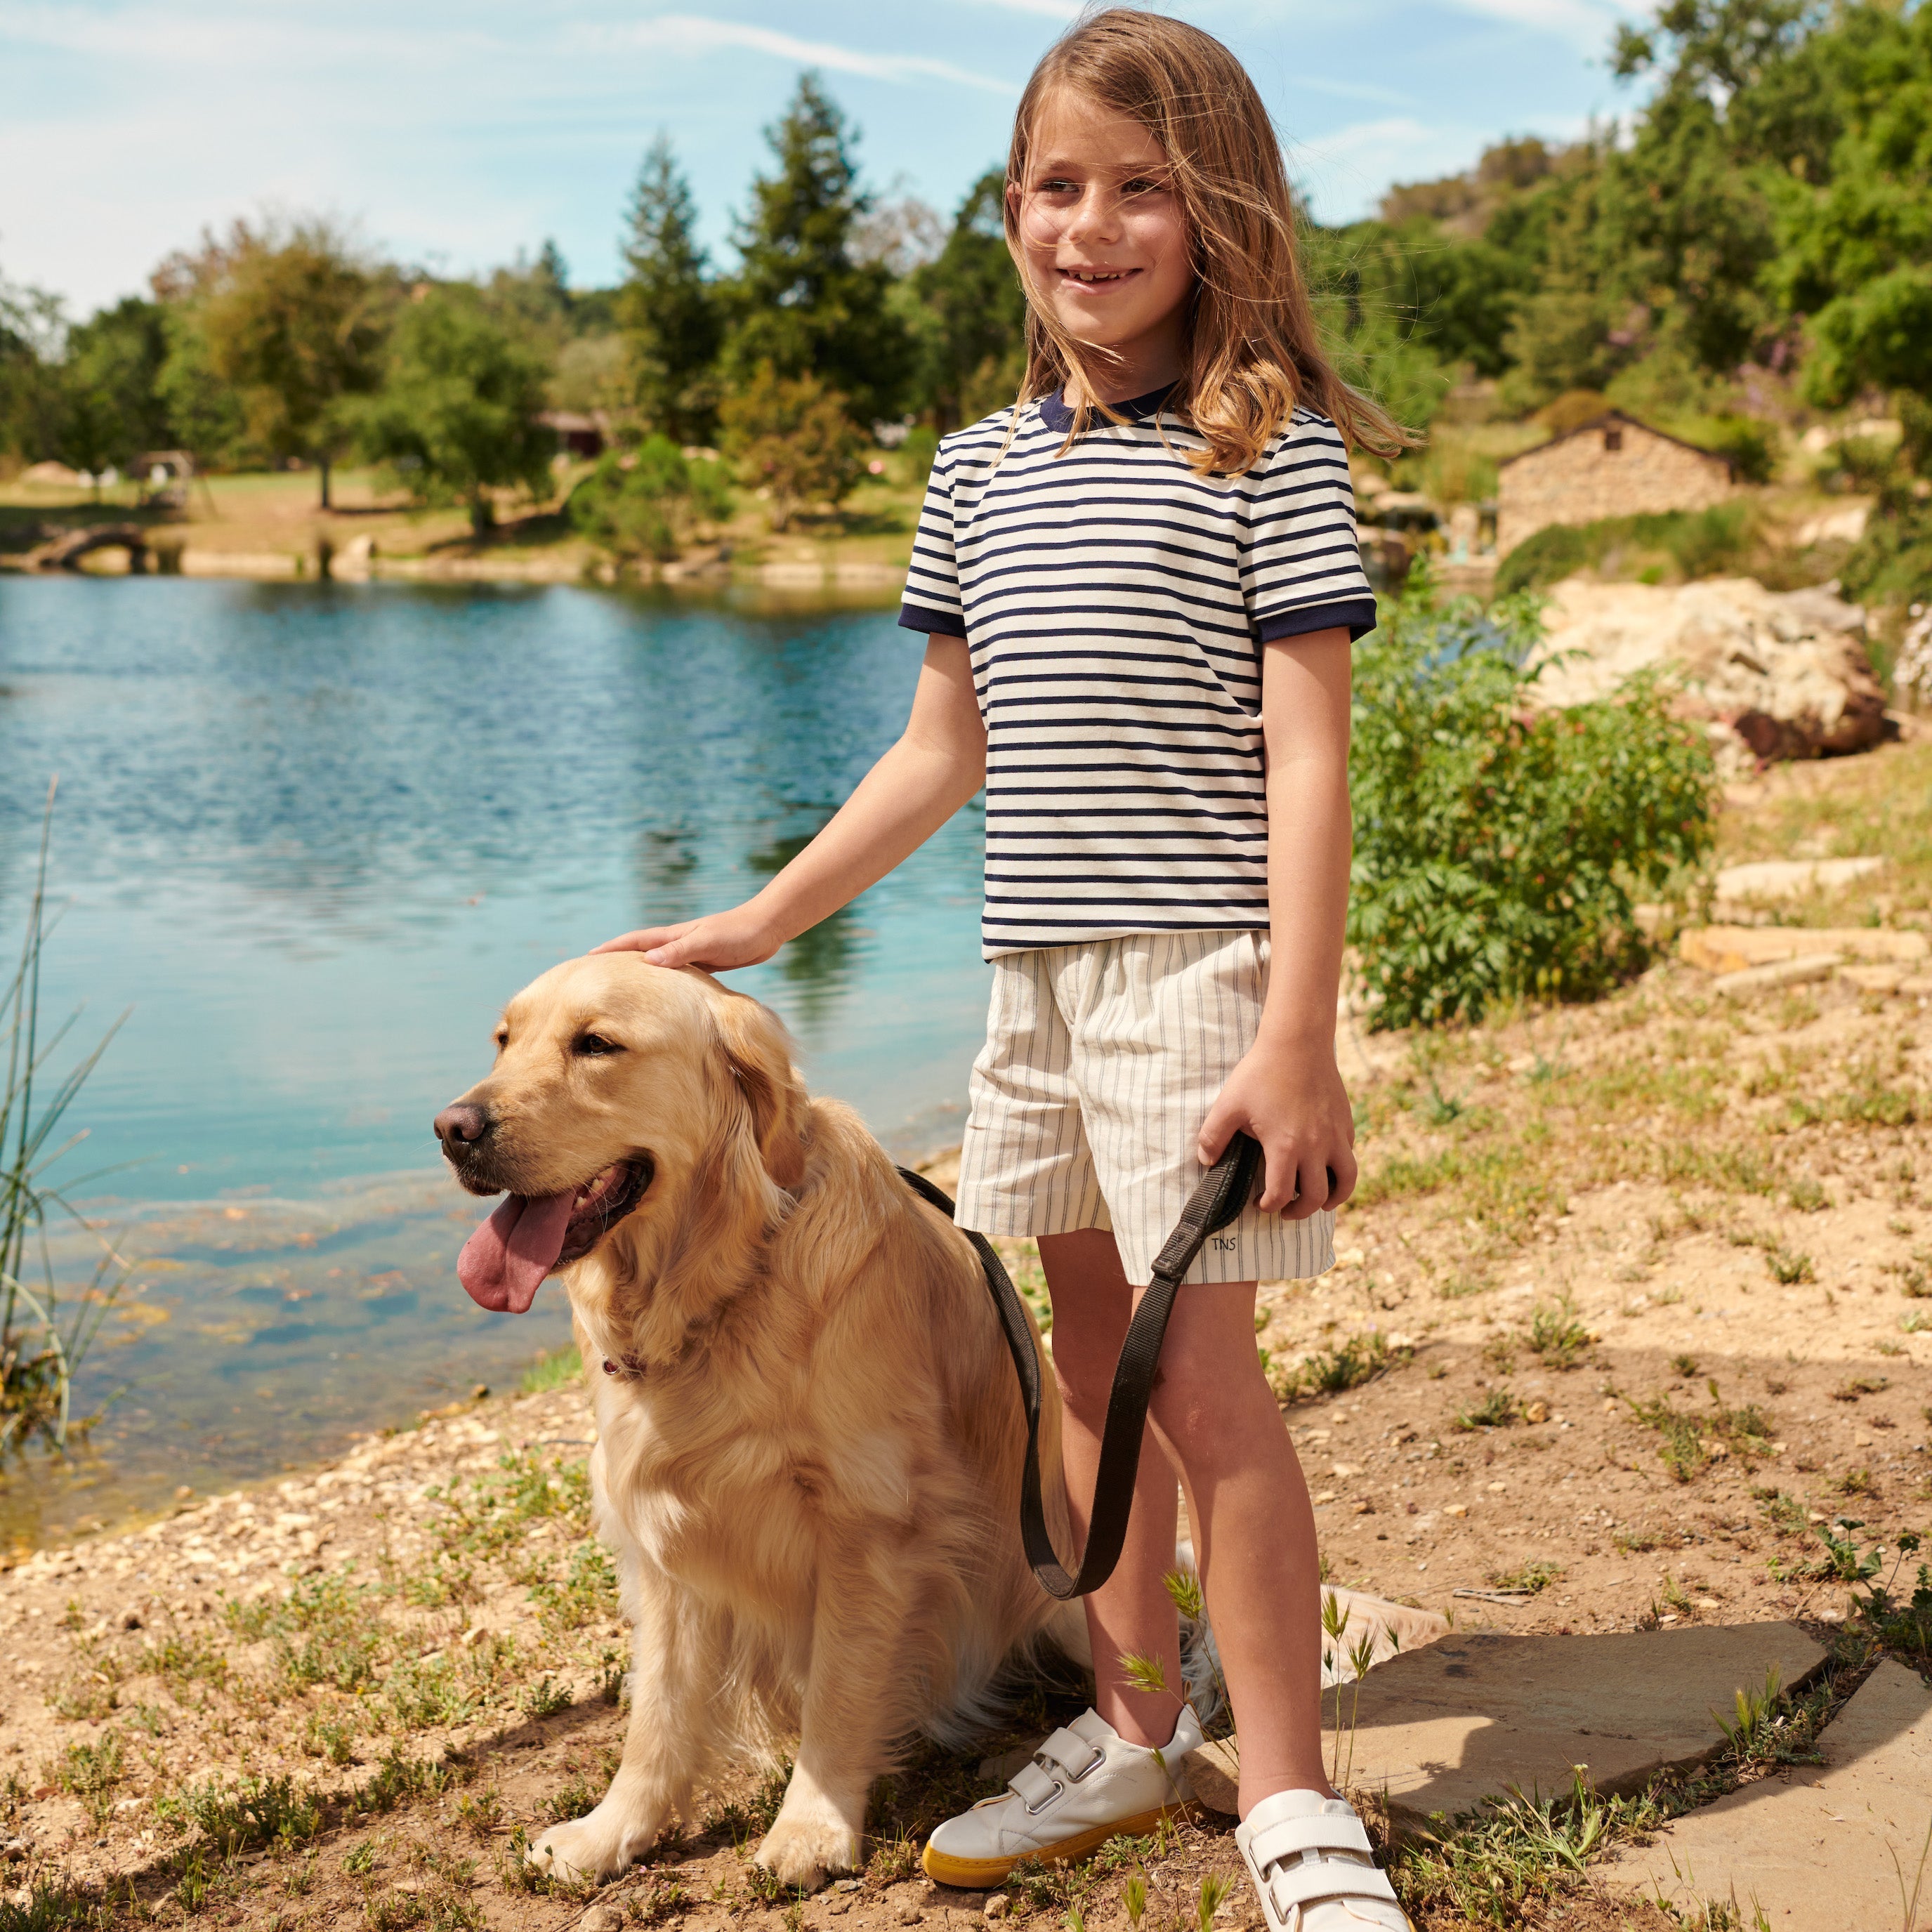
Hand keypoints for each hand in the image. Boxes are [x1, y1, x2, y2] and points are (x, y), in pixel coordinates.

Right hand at [591, 904, 779, 970]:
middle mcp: (678, 943)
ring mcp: (690, 952)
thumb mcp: (707, 943)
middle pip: (641, 951)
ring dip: (639, 971)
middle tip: (597, 973)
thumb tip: (648, 962)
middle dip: (619, 960)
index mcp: (673, 936)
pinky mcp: (704, 962)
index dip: (612, 949)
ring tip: (622, 985)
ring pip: (657, 963)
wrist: (767, 928)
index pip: (635, 942)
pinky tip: (662, 992)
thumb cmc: (737, 933)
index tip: (588, 957)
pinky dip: (663, 980)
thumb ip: (679, 952)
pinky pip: (676, 973)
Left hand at [1196, 1037, 1356, 1219]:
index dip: (1269, 1207)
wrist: (1297, 1043)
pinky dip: (1340, 1168)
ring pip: (1346, 1181)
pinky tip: (1325, 1164)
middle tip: (1286, 1211)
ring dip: (1334, 1198)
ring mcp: (1336, 1135)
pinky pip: (1349, 1155)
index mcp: (1286, 1147)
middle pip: (1316, 1197)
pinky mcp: (1346, 1122)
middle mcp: (1316, 1147)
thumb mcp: (1228, 1104)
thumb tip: (1205, 1161)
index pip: (1282, 1195)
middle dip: (1299, 1211)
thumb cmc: (1261, 1073)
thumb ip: (1212, 1136)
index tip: (1260, 1205)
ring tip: (1320, 1202)